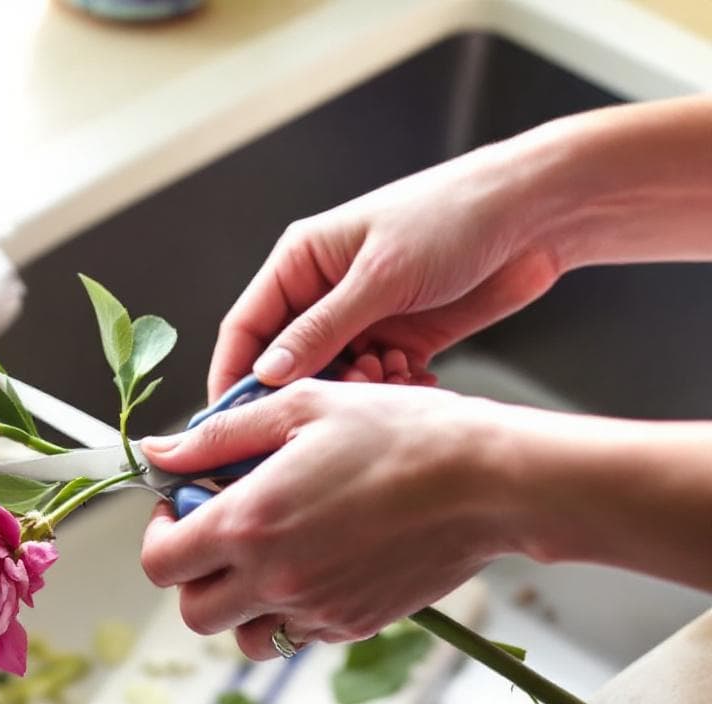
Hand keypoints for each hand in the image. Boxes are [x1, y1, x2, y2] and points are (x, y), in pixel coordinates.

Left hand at [139, 380, 513, 658]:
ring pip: (246, 636)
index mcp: (248, 524)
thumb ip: (217, 437)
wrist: (489, 482)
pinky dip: (292, 610)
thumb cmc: (400, 434)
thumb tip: (159, 453)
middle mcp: (275, 579)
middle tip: (222, 532)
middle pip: (194, 612)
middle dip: (194, 575)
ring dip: (240, 604)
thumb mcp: (299, 409)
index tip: (182, 506)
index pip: (160, 561)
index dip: (159, 533)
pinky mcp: (355, 625)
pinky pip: (299, 634)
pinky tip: (318, 559)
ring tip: (269, 553)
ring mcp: (316, 610)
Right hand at [208, 140, 562, 398]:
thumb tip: (266, 373)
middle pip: (288, 361)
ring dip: (356, 391)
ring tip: (388, 377)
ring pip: (335, 377)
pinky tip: (415, 379)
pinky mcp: (403, 338)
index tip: (233, 422)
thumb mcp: (379, 276)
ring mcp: (364, 317)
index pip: (247, 327)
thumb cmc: (452, 217)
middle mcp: (324, 292)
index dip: (234, 374)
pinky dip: (389, 390)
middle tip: (332, 407)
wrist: (536, 214)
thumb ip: (321, 330)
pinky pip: (377, 382)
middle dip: (308, 388)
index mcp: (301, 263)